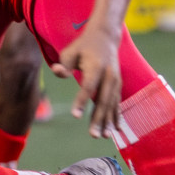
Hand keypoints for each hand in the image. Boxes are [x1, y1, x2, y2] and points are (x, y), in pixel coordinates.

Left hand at [50, 22, 122, 138]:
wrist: (105, 37)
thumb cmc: (83, 46)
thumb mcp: (70, 51)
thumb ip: (64, 64)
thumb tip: (57, 72)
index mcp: (96, 66)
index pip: (88, 86)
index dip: (81, 101)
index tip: (75, 115)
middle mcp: (109, 75)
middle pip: (103, 99)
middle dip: (98, 119)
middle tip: (92, 135)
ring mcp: (116, 81)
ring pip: (112, 104)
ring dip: (108, 121)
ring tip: (104, 136)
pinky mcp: (118, 85)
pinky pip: (117, 103)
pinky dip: (116, 117)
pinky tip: (116, 130)